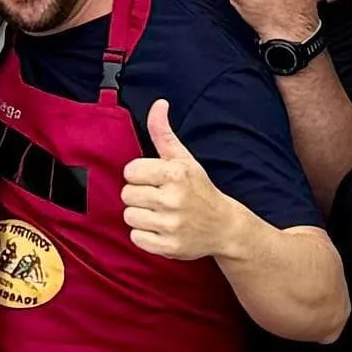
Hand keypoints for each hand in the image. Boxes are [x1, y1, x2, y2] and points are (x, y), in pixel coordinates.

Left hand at [114, 98, 251, 265]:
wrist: (225, 226)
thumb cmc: (200, 189)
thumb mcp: (184, 159)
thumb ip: (163, 132)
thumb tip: (158, 103)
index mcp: (175, 175)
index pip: (130, 171)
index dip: (139, 174)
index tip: (153, 179)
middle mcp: (173, 200)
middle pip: (126, 195)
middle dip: (138, 195)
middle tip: (156, 197)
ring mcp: (171, 226)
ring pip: (129, 216)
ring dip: (140, 215)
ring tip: (158, 212)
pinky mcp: (169, 247)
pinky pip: (136, 238)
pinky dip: (144, 234)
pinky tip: (160, 228)